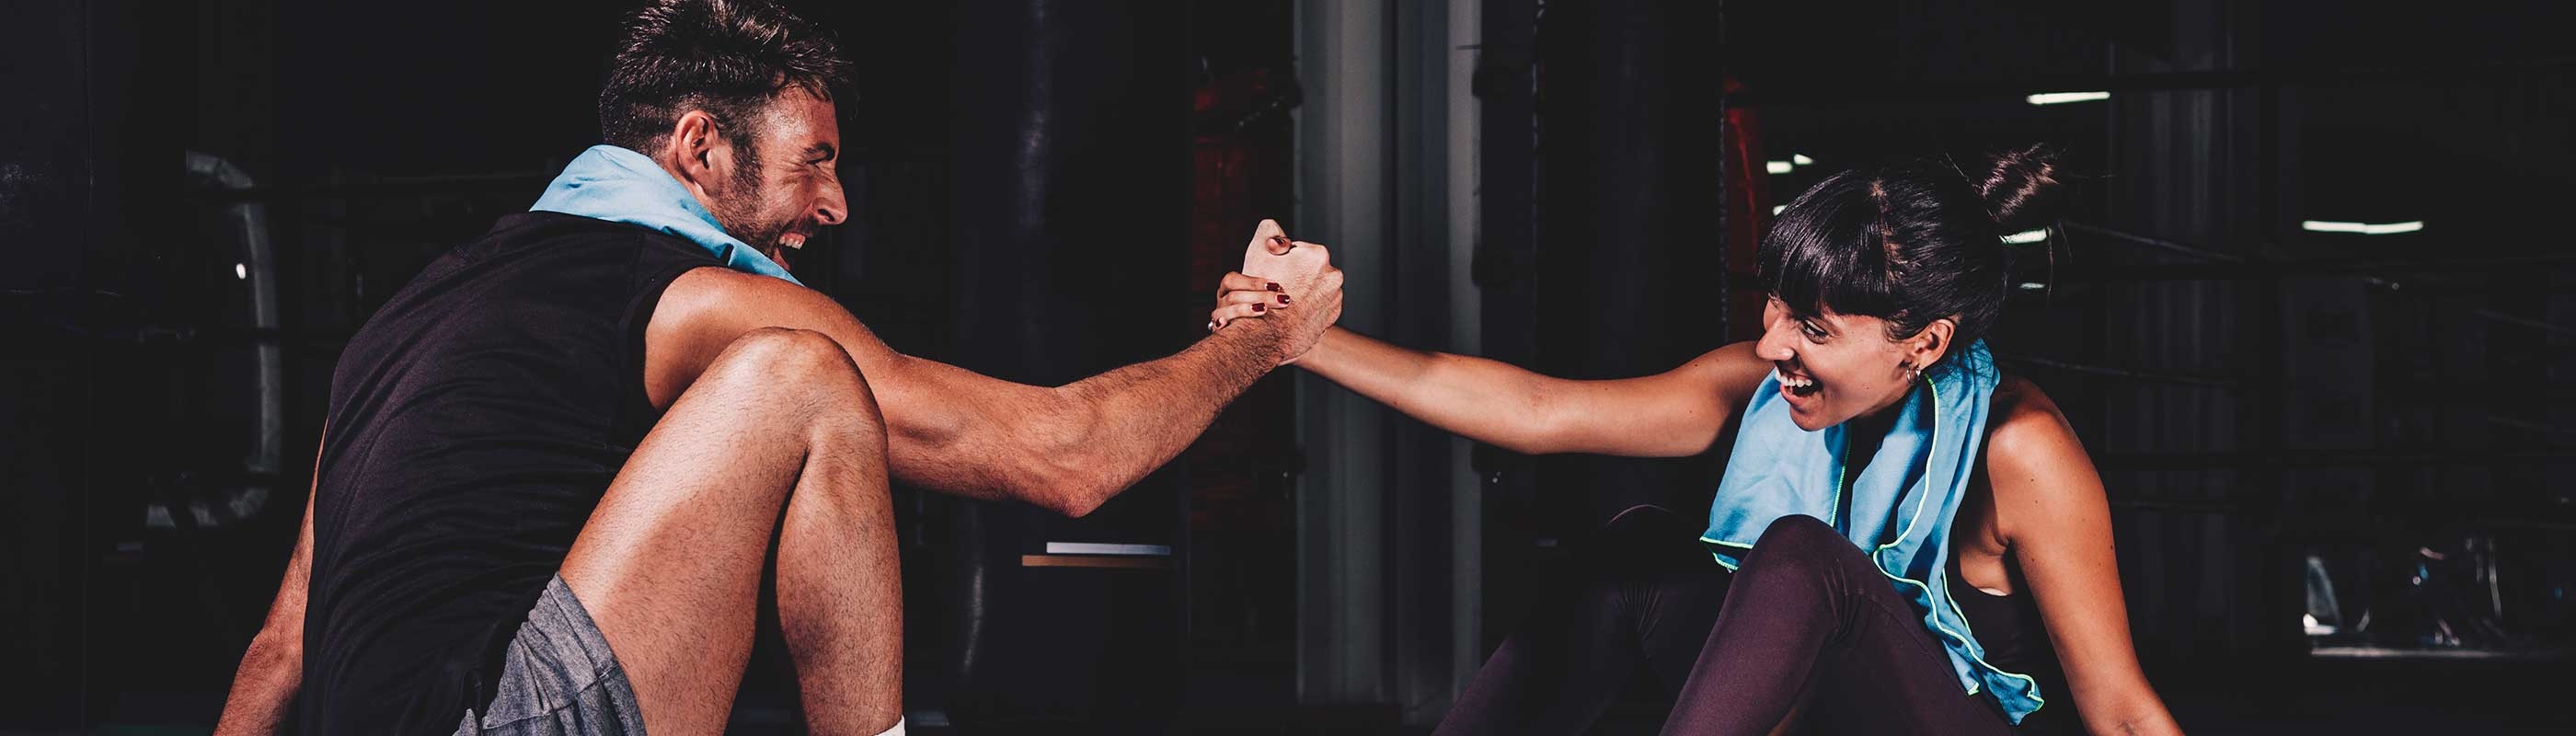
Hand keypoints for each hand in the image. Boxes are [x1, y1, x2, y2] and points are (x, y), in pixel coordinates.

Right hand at [1209, 219, 1340, 364]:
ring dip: (1303, 292)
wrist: (1268, 335)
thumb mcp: (1258, 250)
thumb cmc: (1261, 292)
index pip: (1297, 251)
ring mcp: (1336, 297)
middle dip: (1295, 276)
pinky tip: (1294, 313)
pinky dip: (1309, 308)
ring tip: (1284, 304)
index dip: (1281, 262)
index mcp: (1318, 255)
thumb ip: (1269, 230)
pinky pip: (1320, 306)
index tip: (1272, 274)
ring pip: (1315, 288)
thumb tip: (1279, 235)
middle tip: (1277, 289)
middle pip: (1309, 270)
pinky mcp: (1333, 316)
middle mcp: (1333, 274)